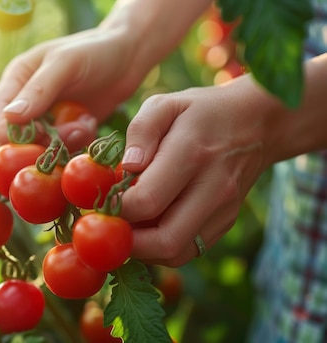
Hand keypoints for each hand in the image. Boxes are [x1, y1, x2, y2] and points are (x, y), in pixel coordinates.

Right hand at [0, 27, 142, 149]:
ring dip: (64, 142)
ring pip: (41, 146)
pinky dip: (78, 142)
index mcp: (15, 80)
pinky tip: (90, 123)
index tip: (37, 138)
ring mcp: (46, 117)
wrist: (129, 56)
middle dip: (43, 141)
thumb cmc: (95, 51)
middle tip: (71, 131)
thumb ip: (38, 90)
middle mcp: (25, 101)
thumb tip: (9, 117)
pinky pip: (63, 148)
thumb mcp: (66, 64)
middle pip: (17, 137)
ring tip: (85, 124)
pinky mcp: (65, 130)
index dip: (11, 133)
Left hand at [119, 75, 278, 266]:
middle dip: (126, 241)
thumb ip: (141, 131)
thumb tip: (127, 167)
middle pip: (165, 240)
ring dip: (143, 249)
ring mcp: (223, 211)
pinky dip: (160, 248)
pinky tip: (146, 227)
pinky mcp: (225, 224)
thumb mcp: (165, 104)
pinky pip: (187, 251)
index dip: (115, 209)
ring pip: (176, 254)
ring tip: (126, 226)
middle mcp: (213, 188)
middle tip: (107, 225)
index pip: (147, 201)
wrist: (257, 123)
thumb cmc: (200, 112)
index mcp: (192, 154)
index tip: (100, 201)